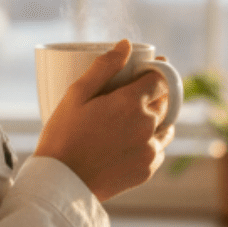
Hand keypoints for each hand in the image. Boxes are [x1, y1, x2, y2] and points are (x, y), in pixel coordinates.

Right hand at [33, 39, 175, 202]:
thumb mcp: (76, 94)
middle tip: (133, 95)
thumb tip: (126, 44)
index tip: (149, 68)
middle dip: (155, 94)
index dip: (157, 70)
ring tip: (133, 121)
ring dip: (156, 119)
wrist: (61, 181)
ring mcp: (150, 150)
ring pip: (166, 127)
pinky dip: (149, 143)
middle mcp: (148, 125)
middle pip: (166, 101)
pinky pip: (158, 150)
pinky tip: (129, 143)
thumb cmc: (63, 135)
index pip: (160, 78)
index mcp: (131, 102)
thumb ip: (104, 66)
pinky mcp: (148, 170)